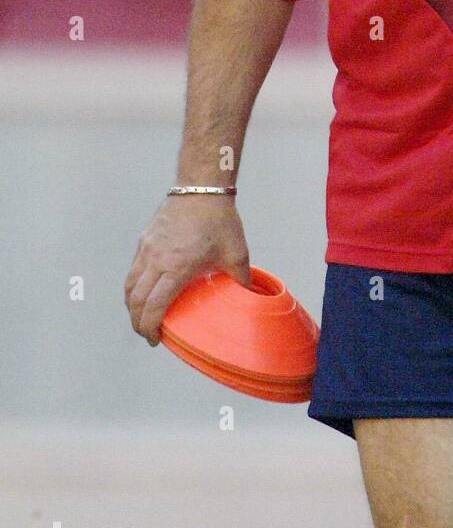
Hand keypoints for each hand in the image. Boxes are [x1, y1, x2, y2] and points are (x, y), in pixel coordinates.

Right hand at [124, 194, 250, 345]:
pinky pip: (133, 269)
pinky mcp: (144, 239)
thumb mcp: (236, 252)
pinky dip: (134, 285)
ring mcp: (147, 248)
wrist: (201, 187)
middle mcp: (156, 260)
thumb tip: (248, 296)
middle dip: (138, 322)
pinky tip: (144, 290)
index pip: (153, 306)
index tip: (156, 340)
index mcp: (177, 267)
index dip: (150, 328)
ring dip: (132, 305)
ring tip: (142, 315)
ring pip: (129, 285)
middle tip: (148, 333)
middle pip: (135, 300)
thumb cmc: (219, 219)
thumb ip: (241, 279)